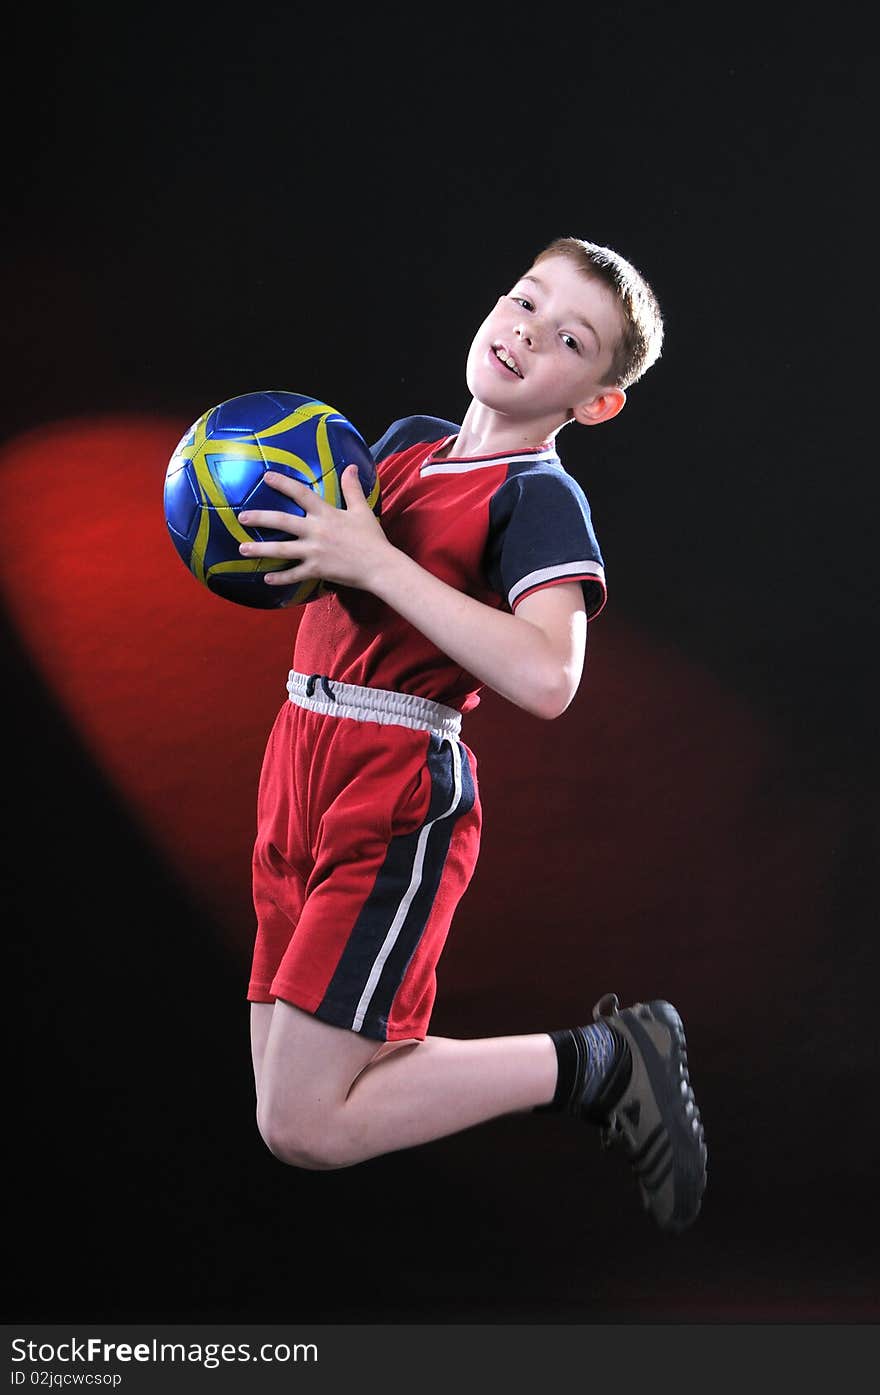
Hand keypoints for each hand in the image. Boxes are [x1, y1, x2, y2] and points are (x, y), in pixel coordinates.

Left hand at [237, 466, 390, 592]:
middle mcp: (316, 531)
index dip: (283, 483)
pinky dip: (280, 578)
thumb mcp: (362, 510)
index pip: (301, 493)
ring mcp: (314, 552)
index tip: (266, 477)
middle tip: (241, 516)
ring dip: (260, 549)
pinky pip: (294, 575)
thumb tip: (352, 467)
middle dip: (260, 518)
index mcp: (326, 514)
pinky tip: (266, 579)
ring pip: (281, 550)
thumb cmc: (372, 538)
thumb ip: (352, 488)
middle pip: (282, 522)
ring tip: (243, 549)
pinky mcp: (317, 570)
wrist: (380, 566)